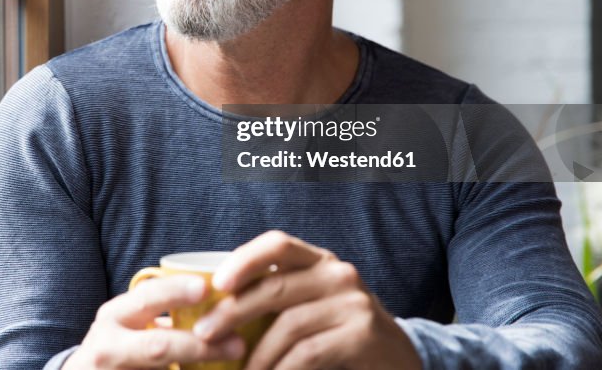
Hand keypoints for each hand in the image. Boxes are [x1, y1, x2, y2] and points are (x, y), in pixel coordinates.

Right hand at [63, 275, 245, 368]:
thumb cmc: (119, 344)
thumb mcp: (129, 322)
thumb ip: (161, 311)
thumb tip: (220, 299)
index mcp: (115, 316)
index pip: (147, 298)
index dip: (175, 292)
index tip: (205, 288)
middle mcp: (109, 346)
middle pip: (158, 347)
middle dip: (198, 346)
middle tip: (237, 344)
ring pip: (161, 368)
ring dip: (199, 369)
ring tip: (234, 360)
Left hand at [191, 231, 420, 369]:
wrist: (397, 358)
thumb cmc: (338, 331)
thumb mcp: (309, 304)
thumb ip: (275, 298)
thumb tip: (214, 309)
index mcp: (319, 260)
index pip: (277, 244)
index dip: (244, 259)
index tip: (216, 283)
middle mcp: (338, 274)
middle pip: (275, 286)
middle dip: (232, 312)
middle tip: (204, 334)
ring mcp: (353, 303)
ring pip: (288, 325)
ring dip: (256, 353)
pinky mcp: (362, 335)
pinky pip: (308, 352)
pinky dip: (281, 369)